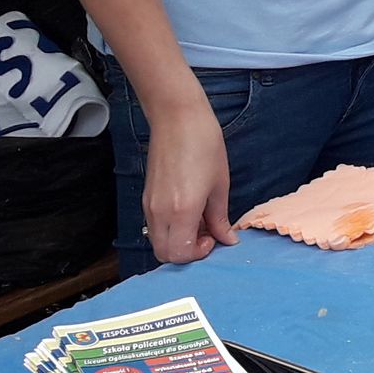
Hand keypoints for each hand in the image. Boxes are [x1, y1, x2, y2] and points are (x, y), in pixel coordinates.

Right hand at [142, 102, 236, 264]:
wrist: (177, 118)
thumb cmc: (204, 145)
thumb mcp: (219, 185)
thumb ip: (220, 218)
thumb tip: (227, 239)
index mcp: (181, 210)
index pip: (180, 254)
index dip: (198, 254)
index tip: (213, 239)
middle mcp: (160, 212)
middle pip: (164, 254)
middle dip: (186, 253)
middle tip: (206, 235)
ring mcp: (149, 205)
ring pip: (157, 241)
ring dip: (177, 241)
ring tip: (199, 223)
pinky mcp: (146, 197)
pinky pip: (155, 226)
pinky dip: (170, 229)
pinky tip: (188, 213)